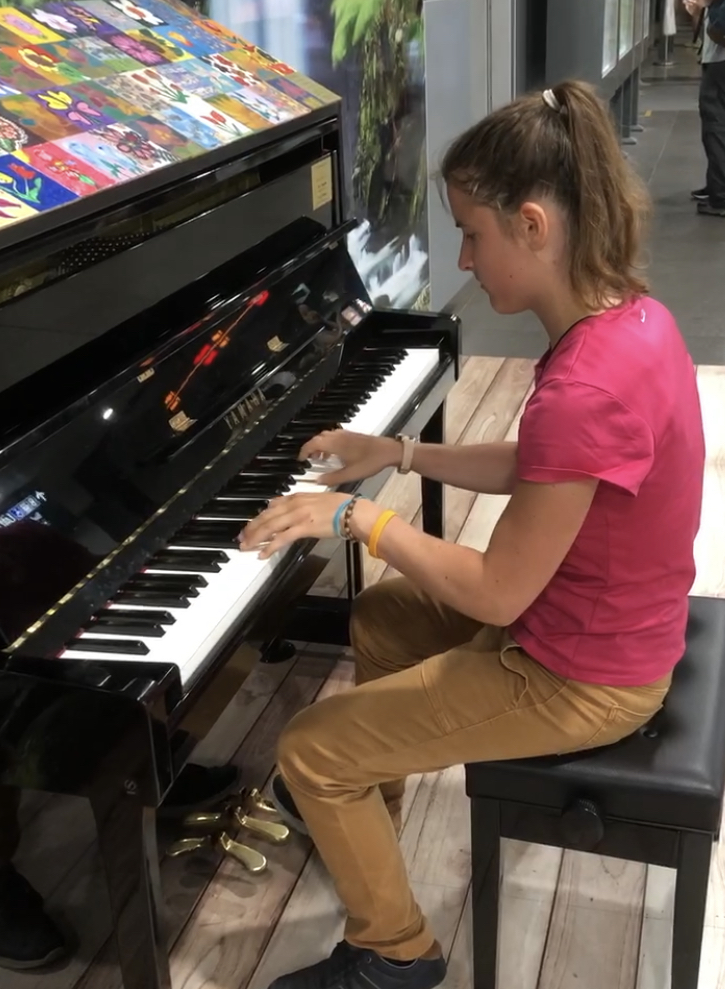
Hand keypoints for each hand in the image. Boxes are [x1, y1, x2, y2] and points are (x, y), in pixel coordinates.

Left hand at [238, 492, 381, 558]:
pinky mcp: (303, 527)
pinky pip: (281, 538)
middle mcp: (295, 504)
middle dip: (252, 527)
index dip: (260, 516)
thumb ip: (304, 504)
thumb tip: (294, 510)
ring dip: (255, 537)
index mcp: (299, 497)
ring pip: (270, 526)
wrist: (354, 513)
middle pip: (267, 516)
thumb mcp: (320, 500)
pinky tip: (262, 553)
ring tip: (246, 546)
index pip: (273, 506)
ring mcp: (298, 516)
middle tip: (241, 537)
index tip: (252, 524)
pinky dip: (270, 546)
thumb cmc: (344, 507)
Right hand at [299, 430, 401, 484]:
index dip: (304, 451)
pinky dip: (328, 443)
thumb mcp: (351, 474)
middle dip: (310, 448)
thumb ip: (333, 478)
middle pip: (317, 438)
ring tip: (320, 458)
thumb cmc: (371, 461)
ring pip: (325, 436)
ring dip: (319, 445)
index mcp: (335, 444)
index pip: (312, 443)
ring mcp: (345, 434)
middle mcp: (338, 436)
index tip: (300, 459)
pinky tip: (334, 454)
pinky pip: (334, 436)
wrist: (388, 450)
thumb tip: (318, 480)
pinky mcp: (351, 434)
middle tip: (308, 459)